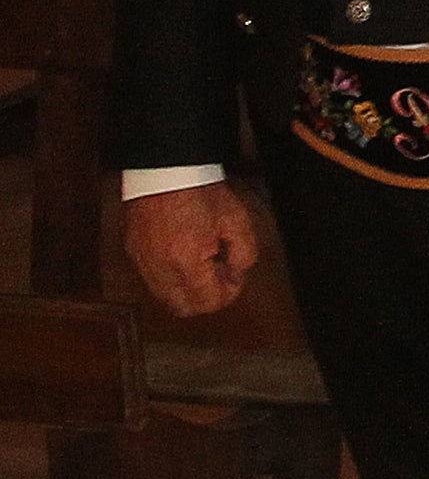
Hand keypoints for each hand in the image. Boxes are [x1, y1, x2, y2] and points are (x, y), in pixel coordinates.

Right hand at [124, 182, 258, 317]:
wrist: (165, 170)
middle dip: (207, 298)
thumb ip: (244, 252)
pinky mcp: (134, 254)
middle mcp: (159, 268)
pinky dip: (172, 279)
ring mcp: (143, 262)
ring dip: (189, 290)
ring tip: (205, 263)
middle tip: (222, 274)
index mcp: (186, 261)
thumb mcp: (236, 219)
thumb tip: (239, 273)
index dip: (229, 293)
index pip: (208, 302)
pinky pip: (153, 281)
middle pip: (184, 308)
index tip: (236, 275)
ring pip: (166, 298)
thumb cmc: (200, 191)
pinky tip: (186, 256)